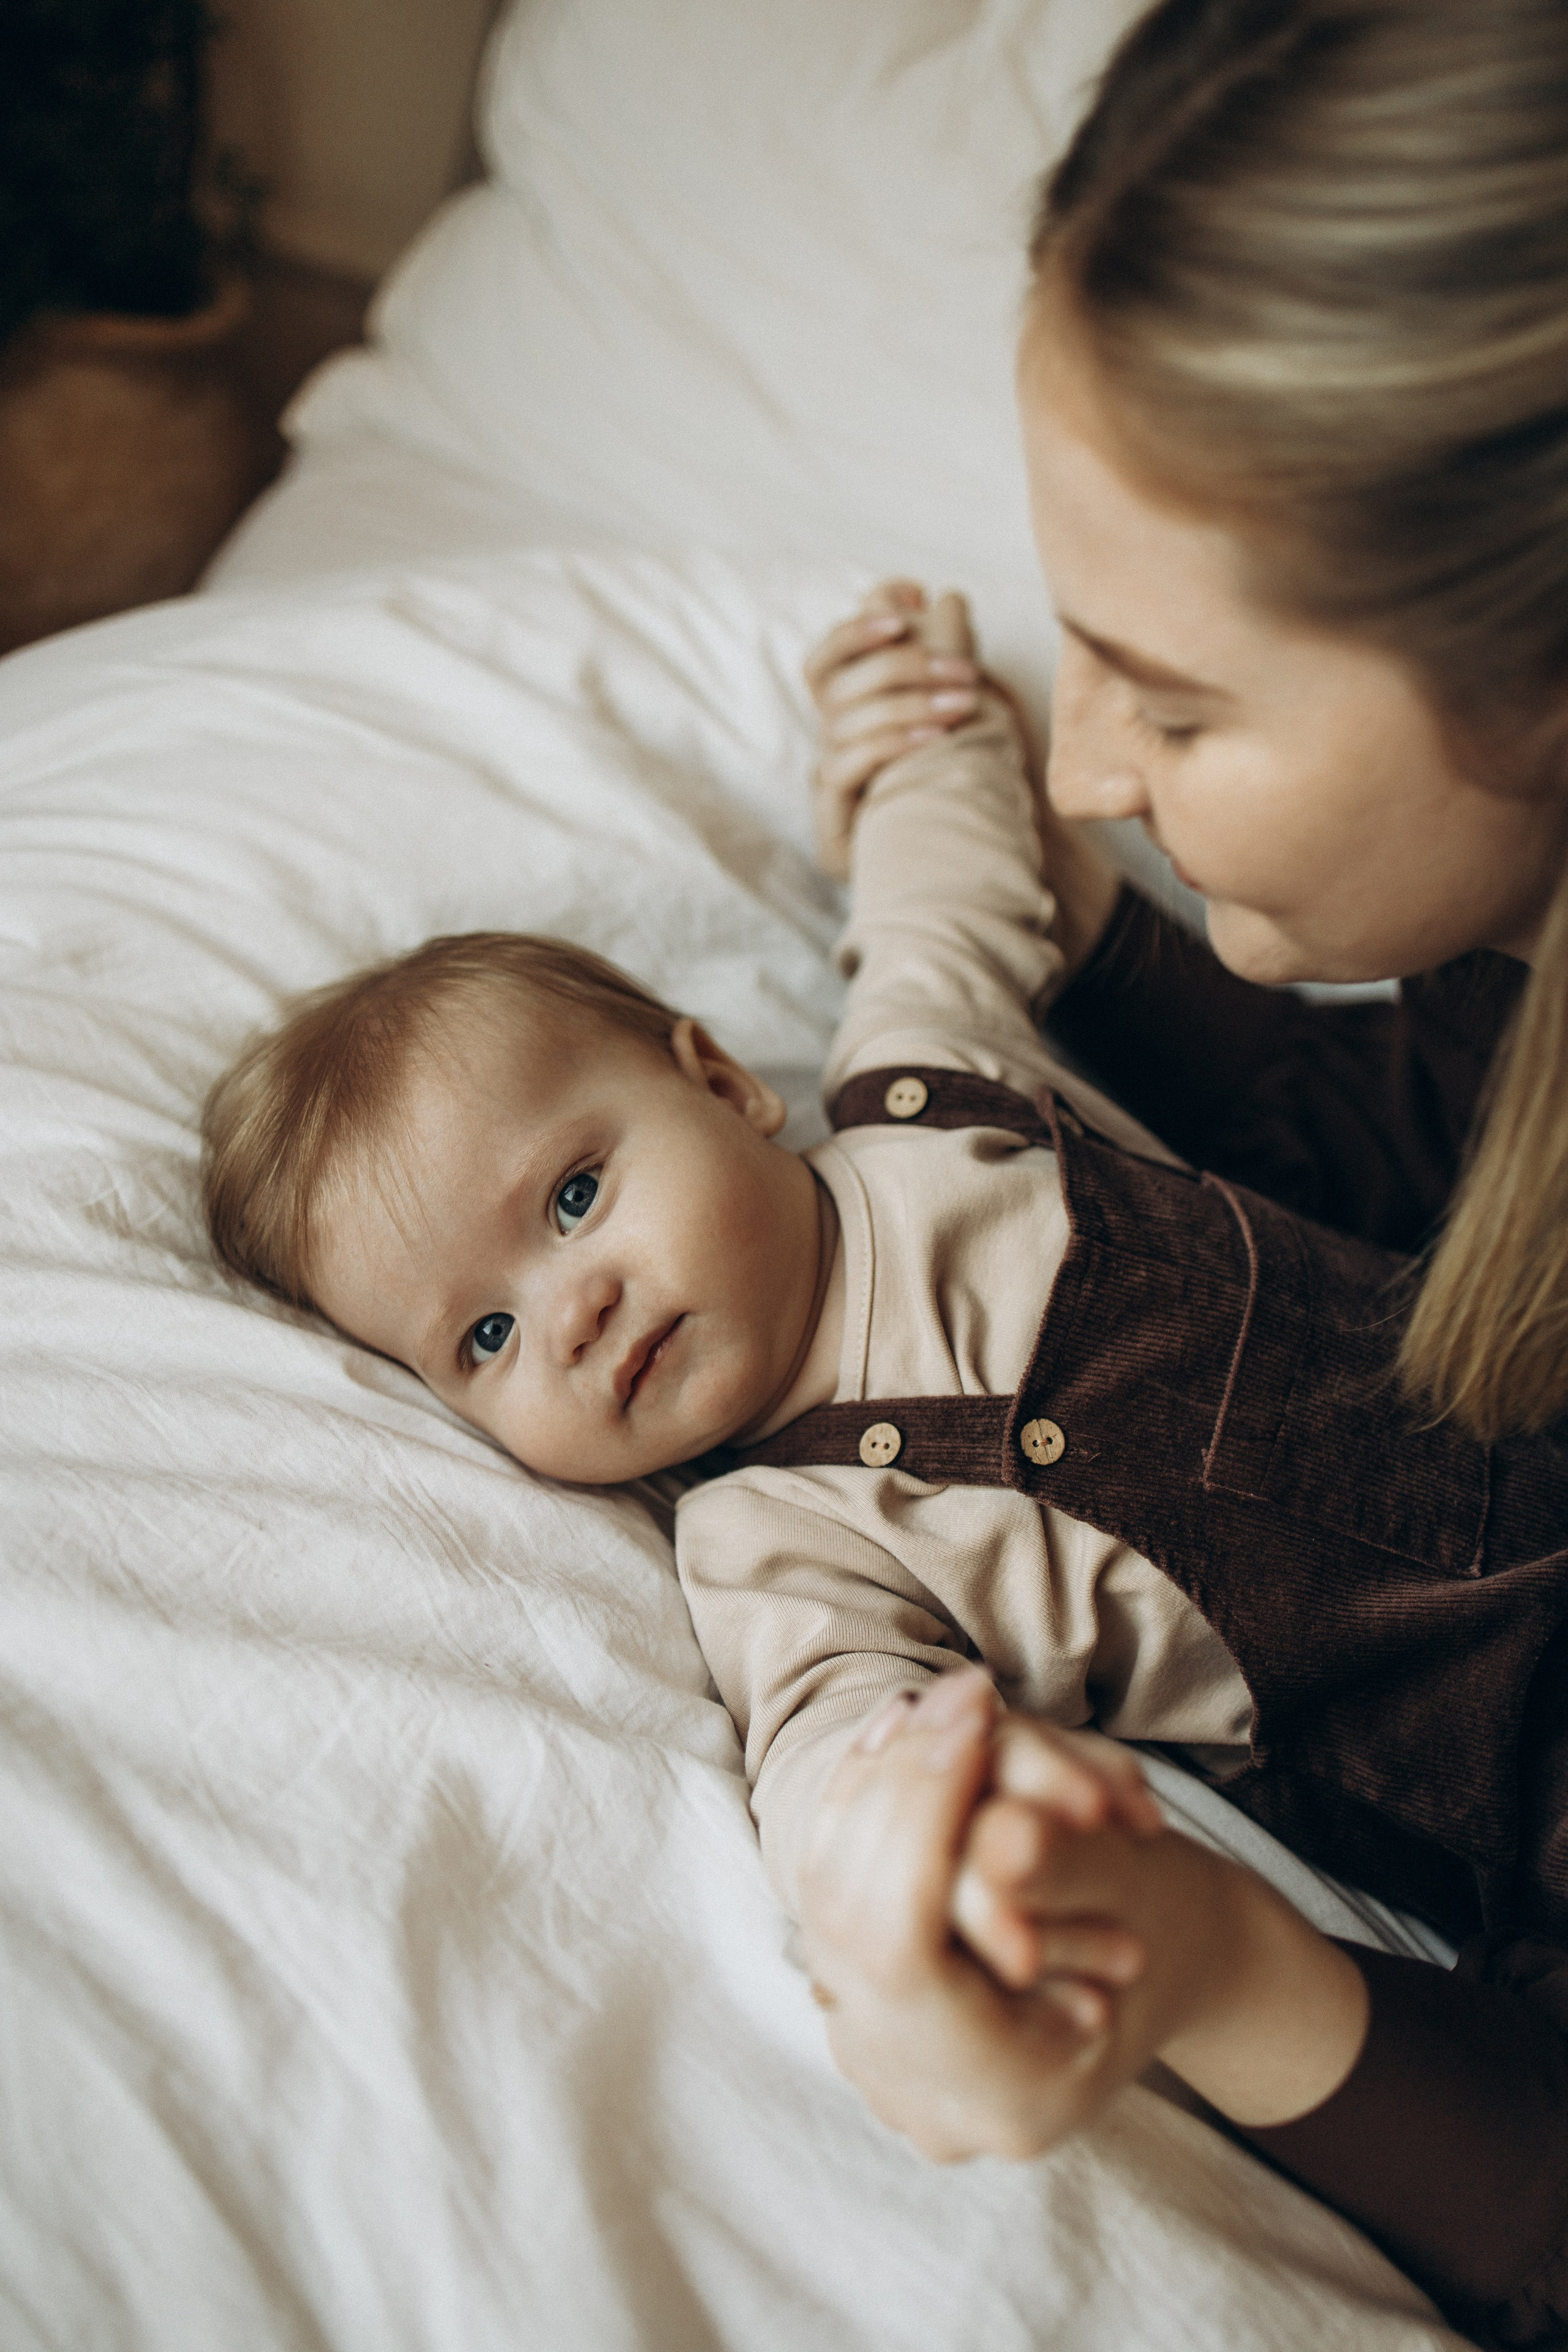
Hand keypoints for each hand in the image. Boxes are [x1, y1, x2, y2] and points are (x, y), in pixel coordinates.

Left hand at [798, 1670, 1369, 2159]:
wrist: (1159, 1973)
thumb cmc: (1170, 1928)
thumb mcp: (1141, 1899)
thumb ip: (1067, 1870)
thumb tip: (999, 1826)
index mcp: (1010, 2100)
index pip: (904, 1958)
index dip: (925, 1819)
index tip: (976, 1720)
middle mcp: (923, 2096)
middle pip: (854, 1916)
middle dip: (908, 1782)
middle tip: (968, 1688)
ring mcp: (878, 2052)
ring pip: (829, 1889)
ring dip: (883, 1776)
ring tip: (942, 1696)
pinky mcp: (860, 2000)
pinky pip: (829, 1882)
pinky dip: (864, 1796)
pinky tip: (901, 1723)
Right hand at [803, 581, 983, 878]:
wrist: (955, 853)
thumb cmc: (950, 770)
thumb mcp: (946, 700)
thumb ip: (932, 641)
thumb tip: (928, 591)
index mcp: (847, 710)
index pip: (823, 660)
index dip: (854, 632)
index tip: (903, 616)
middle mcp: (829, 742)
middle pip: (836, 685)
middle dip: (904, 668)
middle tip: (964, 669)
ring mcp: (829, 779)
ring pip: (843, 722)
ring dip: (908, 704)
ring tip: (963, 705)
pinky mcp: (833, 817)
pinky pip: (843, 767)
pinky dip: (890, 745)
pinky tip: (936, 740)